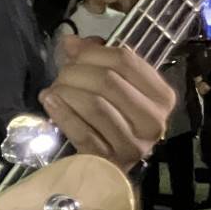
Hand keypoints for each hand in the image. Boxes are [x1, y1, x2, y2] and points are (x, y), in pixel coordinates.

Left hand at [42, 36, 175, 169]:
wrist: (108, 168)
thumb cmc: (113, 119)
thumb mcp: (114, 86)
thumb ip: (96, 60)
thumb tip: (71, 42)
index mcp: (161, 96)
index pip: (125, 60)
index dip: (92, 52)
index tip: (73, 52)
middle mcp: (153, 121)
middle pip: (108, 80)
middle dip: (75, 72)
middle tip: (60, 75)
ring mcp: (133, 144)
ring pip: (94, 104)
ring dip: (66, 92)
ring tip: (53, 90)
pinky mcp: (109, 161)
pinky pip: (81, 131)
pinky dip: (61, 112)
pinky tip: (49, 101)